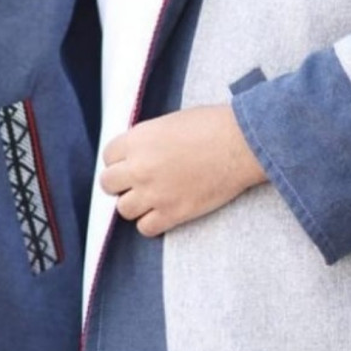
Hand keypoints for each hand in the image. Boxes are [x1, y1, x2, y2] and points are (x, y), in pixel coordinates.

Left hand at [99, 103, 267, 237]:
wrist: (242, 144)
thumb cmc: (213, 126)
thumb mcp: (170, 122)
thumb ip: (147, 140)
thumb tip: (136, 155)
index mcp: (138, 140)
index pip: (108, 157)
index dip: (120, 161)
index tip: (131, 163)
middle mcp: (140, 167)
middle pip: (108, 184)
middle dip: (121, 183)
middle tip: (138, 182)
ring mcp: (154, 193)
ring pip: (124, 209)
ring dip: (136, 205)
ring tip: (152, 199)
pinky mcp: (172, 213)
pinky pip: (145, 228)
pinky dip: (151, 223)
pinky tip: (163, 213)